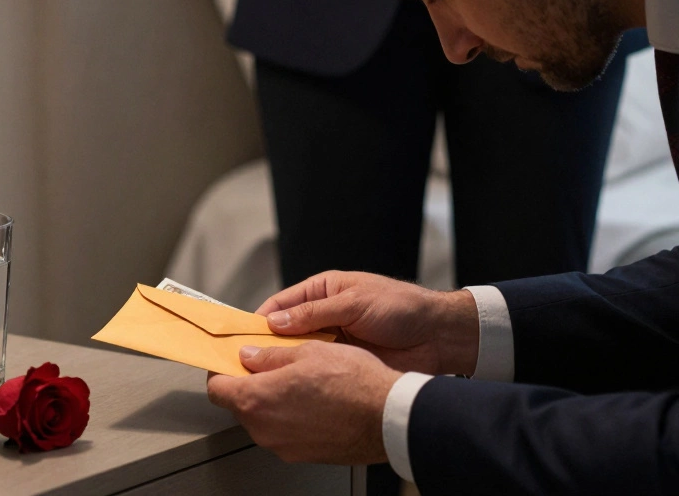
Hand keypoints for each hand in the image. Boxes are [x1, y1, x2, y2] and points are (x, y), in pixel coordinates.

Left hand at [207, 342, 398, 463]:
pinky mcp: (303, 455)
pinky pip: (285, 432)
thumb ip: (269, 356)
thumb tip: (249, 357)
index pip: (218, 389)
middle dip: (250, 384)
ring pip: (264, 419)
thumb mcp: (306, 351)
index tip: (229, 362)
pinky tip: (313, 400)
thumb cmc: (353, 383)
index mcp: (257, 400)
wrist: (387, 417)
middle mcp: (265, 429)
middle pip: (240, 405)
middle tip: (269, 363)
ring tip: (299, 380)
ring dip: (273, 400)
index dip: (221, 371)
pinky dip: (291, 416)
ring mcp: (283, 446)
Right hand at [258, 270, 478, 375]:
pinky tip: (291, 387)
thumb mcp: (354, 302)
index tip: (240, 336)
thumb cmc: (402, 307)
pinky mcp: (344, 365)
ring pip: (298, 354)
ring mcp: (334, 343)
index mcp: (324, 291)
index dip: (259, 319)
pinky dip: (303, 378)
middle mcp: (325, 317)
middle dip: (266, 345)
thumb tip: (277, 323)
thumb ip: (314, 313)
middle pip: (285, 331)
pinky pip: (317, 371)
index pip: (282, 304)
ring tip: (263, 376)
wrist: (438, 337)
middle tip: (246, 362)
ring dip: (283, 364)